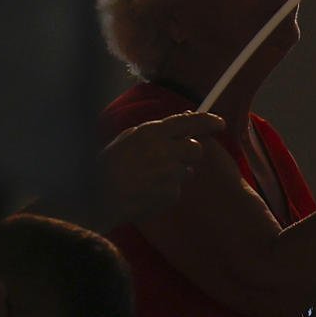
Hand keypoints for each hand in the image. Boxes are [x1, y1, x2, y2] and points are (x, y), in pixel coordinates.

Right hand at [101, 112, 219, 223]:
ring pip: (185, 171)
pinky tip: (144, 193)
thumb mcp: (128, 138)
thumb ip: (157, 130)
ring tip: (145, 179)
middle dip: (188, 153)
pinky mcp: (170, 194)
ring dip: (172, 174)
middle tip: (171, 159)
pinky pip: (175, 190)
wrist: (95, 198)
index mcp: (152, 132)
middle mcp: (165, 151)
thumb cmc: (108, 166)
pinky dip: (163, 192)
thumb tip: (186, 118)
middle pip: (195, 149)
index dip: (207, 121)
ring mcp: (169, 174)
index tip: (219, 123)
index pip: (190, 122)